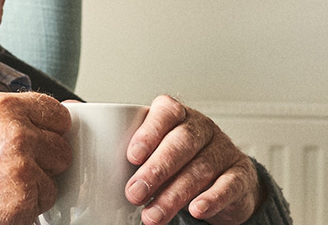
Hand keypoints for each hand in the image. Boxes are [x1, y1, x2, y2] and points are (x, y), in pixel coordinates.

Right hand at [0, 92, 72, 224]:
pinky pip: (45, 201)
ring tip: (4, 185)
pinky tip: (1, 200)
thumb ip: (20, 115)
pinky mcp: (23, 194)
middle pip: (62, 148)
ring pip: (55, 176)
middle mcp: (16, 131)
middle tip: (13, 169)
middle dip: (45, 162)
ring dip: (37, 185)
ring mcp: (22, 164)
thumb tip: (73, 111)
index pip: (56, 113)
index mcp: (4, 106)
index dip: (50, 131)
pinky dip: (28, 206)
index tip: (37, 142)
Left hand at [126, 95, 260, 224]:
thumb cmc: (180, 163)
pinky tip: (196, 210)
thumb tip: (87, 140)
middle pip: (182, 142)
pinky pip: (228, 185)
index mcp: (178, 117)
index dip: (149, 132)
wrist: (225, 181)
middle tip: (135, 193)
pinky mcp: (240, 175)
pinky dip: (212, 198)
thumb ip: (129, 149)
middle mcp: (203, 129)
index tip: (131, 156)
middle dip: (157, 170)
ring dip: (174, 195)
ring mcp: (224, 151)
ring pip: (201, 169)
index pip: (166, 113)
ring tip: (153, 215)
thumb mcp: (156, 152)